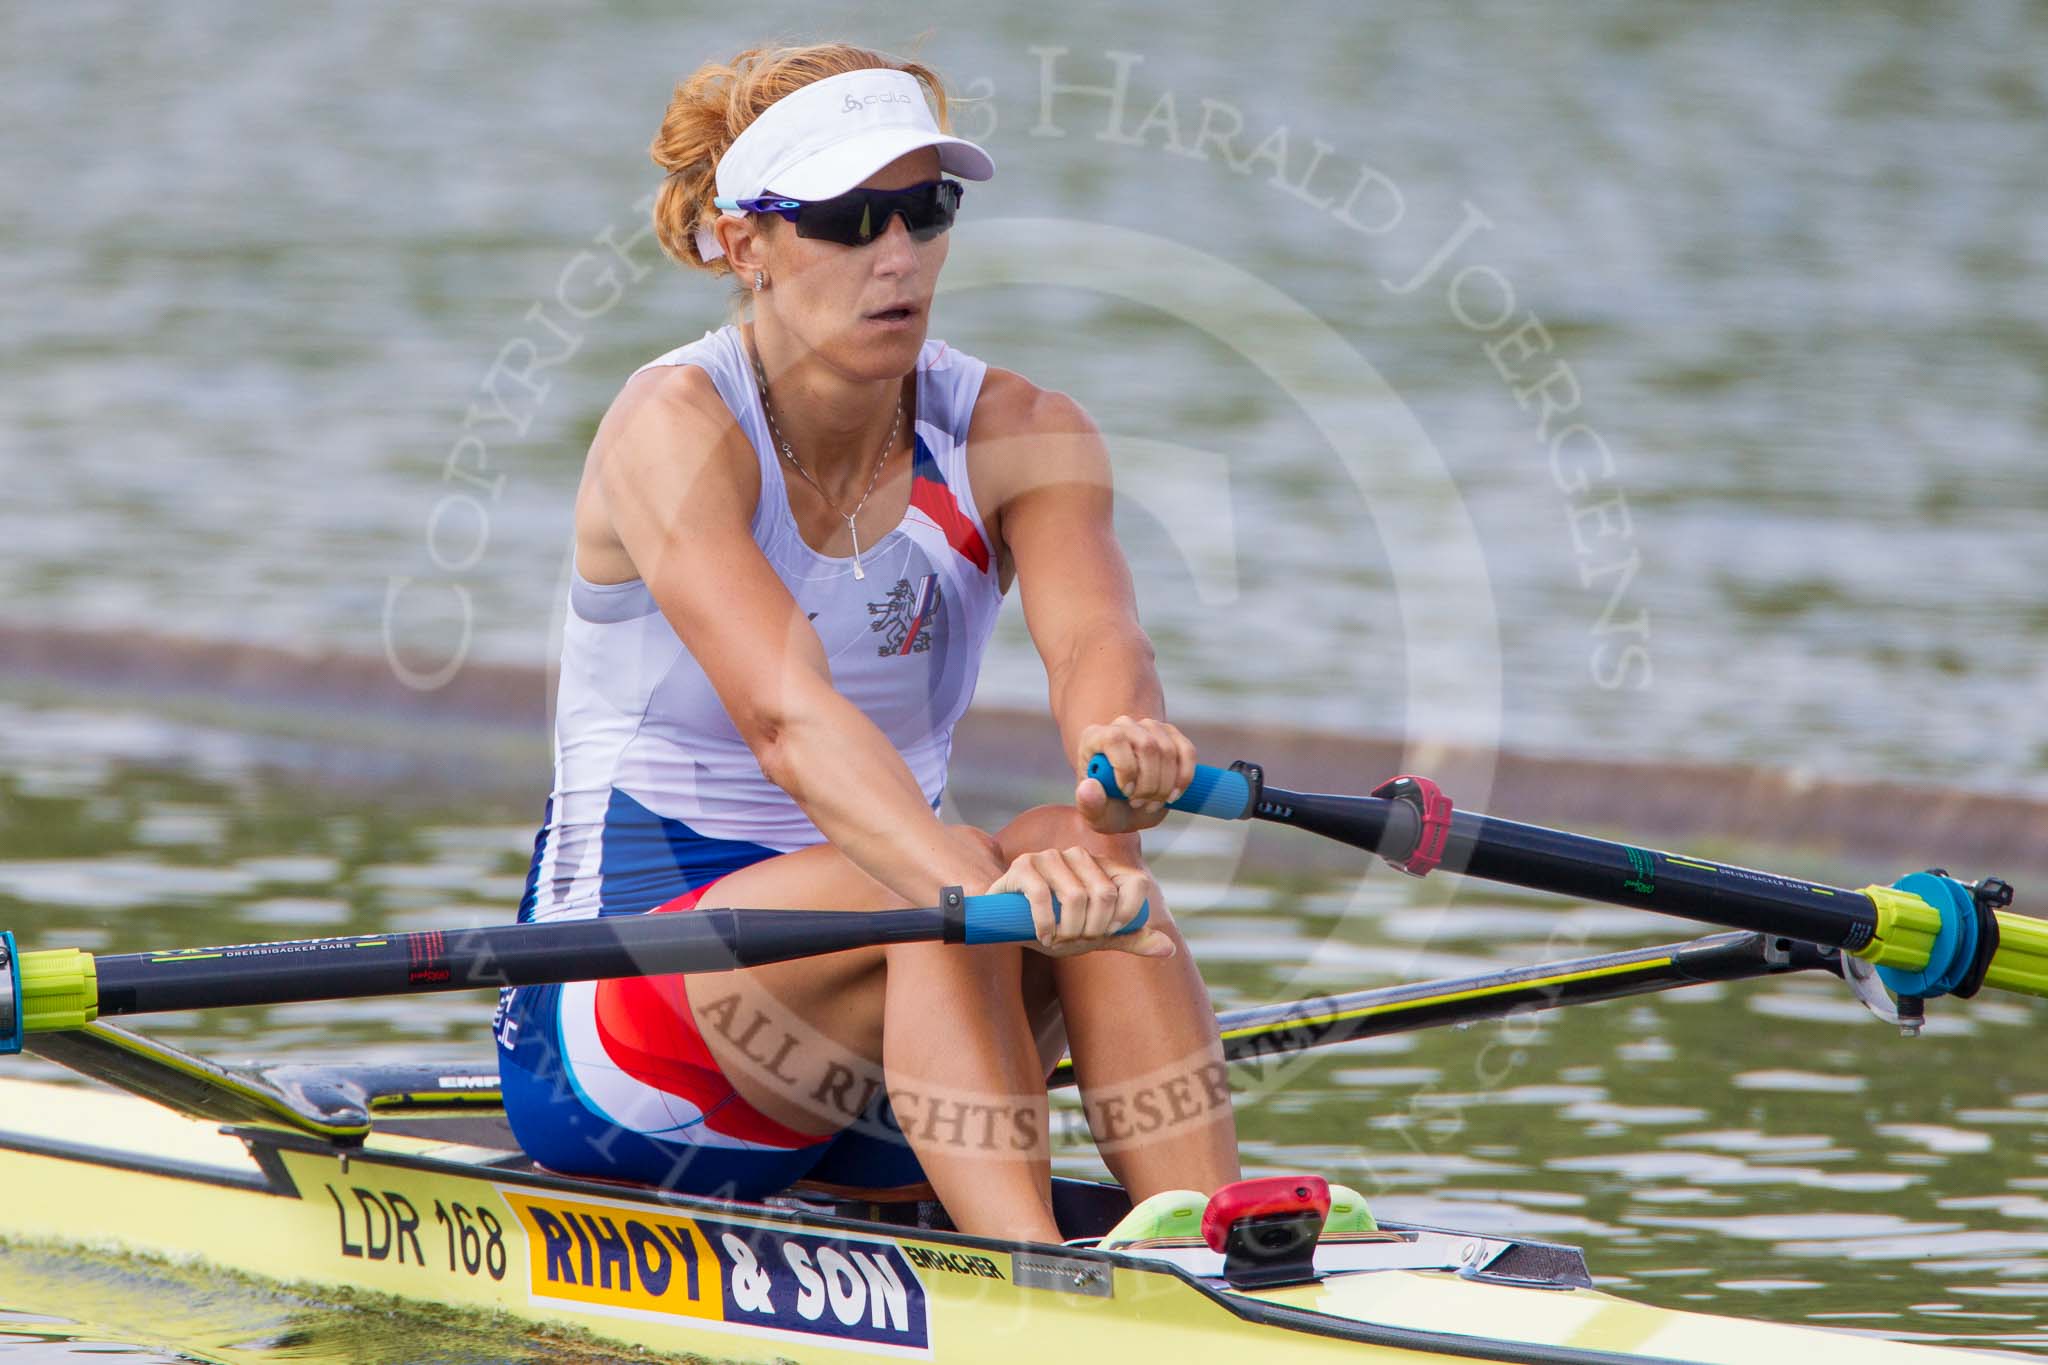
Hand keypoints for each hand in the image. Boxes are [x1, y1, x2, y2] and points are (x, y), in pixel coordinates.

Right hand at [985, 847, 1174, 958]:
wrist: (1007, 923)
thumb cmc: (1056, 927)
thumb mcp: (1095, 937)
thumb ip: (1130, 939)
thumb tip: (1169, 949)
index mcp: (1103, 867)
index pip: (1137, 884)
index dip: (1126, 916)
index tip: (1106, 934)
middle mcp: (1080, 855)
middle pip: (1105, 895)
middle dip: (1092, 929)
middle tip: (1075, 939)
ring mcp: (1050, 856)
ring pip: (1075, 896)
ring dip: (1067, 929)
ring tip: (1057, 938)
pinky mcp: (1023, 865)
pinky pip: (1042, 895)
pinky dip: (1045, 924)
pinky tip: (1042, 936)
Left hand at [1073, 715, 1195, 834]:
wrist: (1127, 803)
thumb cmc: (1108, 806)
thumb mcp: (1095, 813)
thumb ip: (1088, 804)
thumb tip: (1089, 787)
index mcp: (1096, 737)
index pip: (1115, 739)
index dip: (1125, 768)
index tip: (1127, 794)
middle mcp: (1122, 726)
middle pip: (1146, 746)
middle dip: (1149, 783)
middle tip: (1140, 804)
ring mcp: (1149, 727)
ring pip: (1167, 750)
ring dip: (1165, 784)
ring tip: (1153, 803)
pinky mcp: (1171, 735)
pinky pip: (1187, 751)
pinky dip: (1184, 777)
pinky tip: (1174, 795)